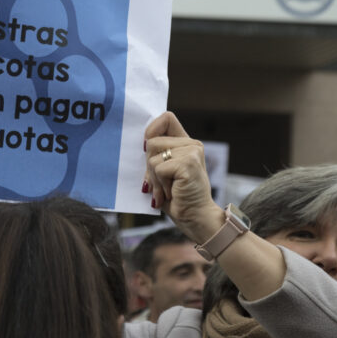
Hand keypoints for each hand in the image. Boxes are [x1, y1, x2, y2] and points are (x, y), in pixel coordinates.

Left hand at [143, 112, 222, 242]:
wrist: (196, 219)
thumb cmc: (178, 199)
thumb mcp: (163, 174)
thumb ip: (155, 157)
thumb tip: (140, 145)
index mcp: (187, 143)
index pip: (166, 118)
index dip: (151, 130)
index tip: (146, 150)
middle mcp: (192, 144)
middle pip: (152, 141)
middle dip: (149, 166)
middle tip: (160, 184)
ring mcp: (192, 152)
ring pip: (153, 156)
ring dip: (155, 179)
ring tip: (167, 190)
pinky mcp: (189, 163)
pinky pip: (158, 168)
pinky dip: (159, 185)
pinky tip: (171, 193)